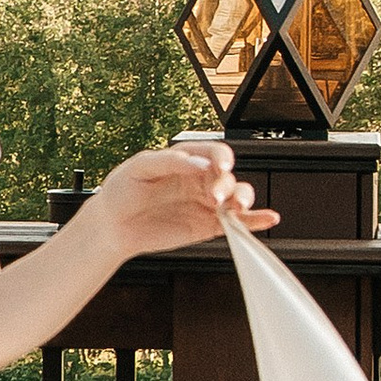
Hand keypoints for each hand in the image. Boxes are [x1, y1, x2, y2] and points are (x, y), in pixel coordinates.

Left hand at [89, 140, 278, 261]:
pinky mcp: (207, 226)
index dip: (222, 159)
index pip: (215, 154)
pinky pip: (236, 223)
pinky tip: (268, 219)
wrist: (112, 225)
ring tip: (236, 208)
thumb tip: (198, 163)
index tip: (221, 167)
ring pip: (237, 198)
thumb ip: (170, 162)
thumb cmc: (122, 191)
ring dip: (244, 201)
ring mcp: (206, 203)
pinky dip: (254, 222)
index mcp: (187, 160)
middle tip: (215, 196)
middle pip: (229, 177)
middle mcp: (200, 180)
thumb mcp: (140, 168)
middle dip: (228, 186)